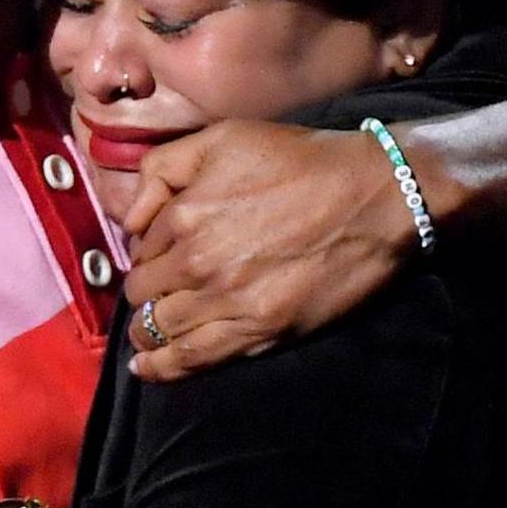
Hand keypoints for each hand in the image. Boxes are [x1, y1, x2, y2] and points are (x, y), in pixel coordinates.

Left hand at [119, 120, 427, 380]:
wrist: (375, 195)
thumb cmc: (302, 161)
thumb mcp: (222, 138)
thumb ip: (162, 169)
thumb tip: (131, 220)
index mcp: (184, 215)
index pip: (140, 250)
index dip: (147, 254)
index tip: (159, 257)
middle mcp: (198, 263)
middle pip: (143, 294)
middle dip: (145, 293)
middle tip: (159, 293)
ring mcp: (229, 302)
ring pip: (161, 331)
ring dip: (146, 333)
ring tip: (145, 338)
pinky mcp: (261, 331)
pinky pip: (196, 359)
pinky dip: (165, 368)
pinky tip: (148, 369)